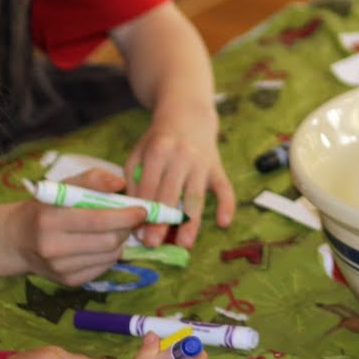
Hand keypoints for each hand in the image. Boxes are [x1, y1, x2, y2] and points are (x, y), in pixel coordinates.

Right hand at [6, 166, 147, 285]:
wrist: (16, 240)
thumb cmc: (44, 208)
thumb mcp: (62, 187)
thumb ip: (92, 179)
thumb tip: (121, 183)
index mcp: (49, 219)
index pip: (97, 220)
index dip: (125, 216)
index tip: (142, 209)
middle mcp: (52, 247)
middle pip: (108, 241)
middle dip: (127, 229)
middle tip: (134, 218)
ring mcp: (60, 268)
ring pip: (109, 256)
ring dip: (121, 241)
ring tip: (116, 228)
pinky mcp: (68, 282)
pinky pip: (103, 267)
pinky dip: (111, 254)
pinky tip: (102, 243)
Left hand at [128, 109, 235, 248]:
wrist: (188, 114)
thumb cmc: (159, 139)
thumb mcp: (140, 151)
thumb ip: (133, 179)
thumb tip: (132, 211)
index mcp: (158, 152)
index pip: (148, 188)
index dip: (142, 212)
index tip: (137, 233)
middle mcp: (181, 156)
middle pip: (170, 195)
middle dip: (161, 222)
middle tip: (153, 244)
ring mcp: (201, 162)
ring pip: (196, 196)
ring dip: (190, 222)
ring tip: (184, 244)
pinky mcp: (217, 166)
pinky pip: (225, 188)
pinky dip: (227, 205)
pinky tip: (223, 223)